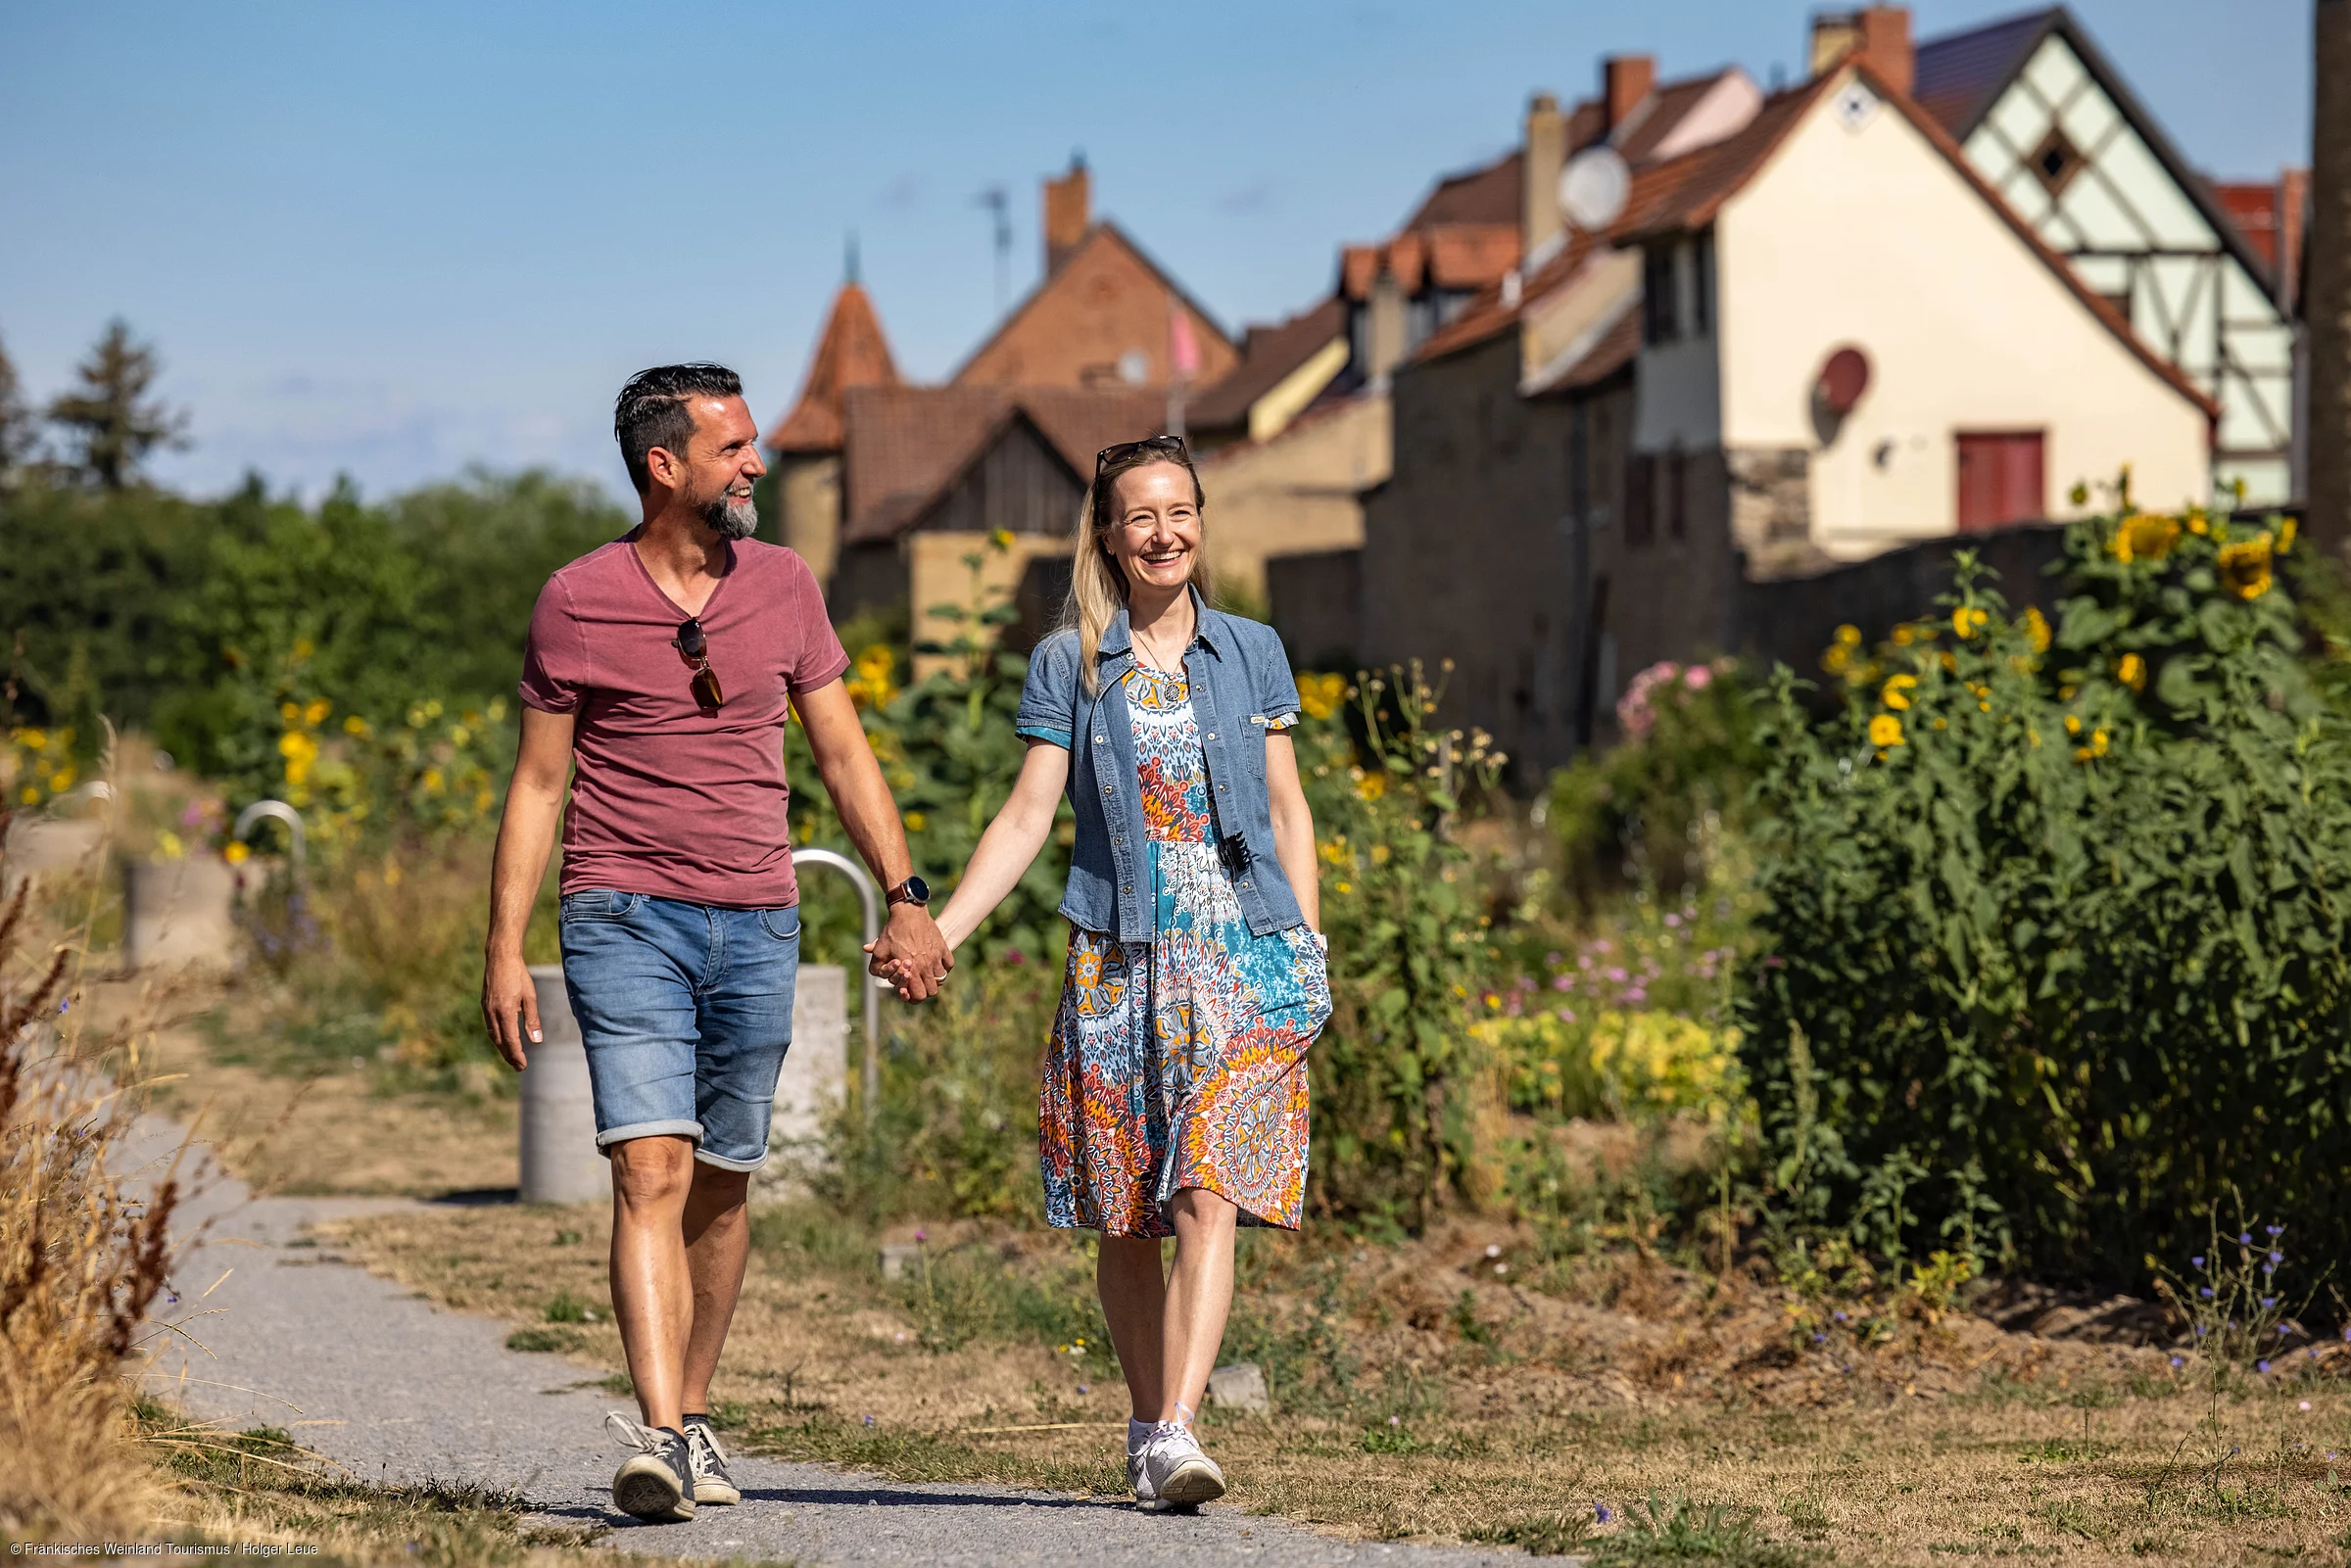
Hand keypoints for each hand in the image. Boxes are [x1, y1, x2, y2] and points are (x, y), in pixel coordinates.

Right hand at [481, 949, 540, 1069]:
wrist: (500, 958)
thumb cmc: (518, 975)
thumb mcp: (530, 996)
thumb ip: (533, 1020)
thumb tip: (537, 1041)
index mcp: (505, 1012)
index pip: (511, 1040)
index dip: (517, 1055)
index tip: (523, 1066)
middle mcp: (492, 1013)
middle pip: (500, 1042)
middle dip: (509, 1056)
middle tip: (519, 1067)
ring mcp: (486, 1009)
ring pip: (493, 1035)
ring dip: (502, 1048)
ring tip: (512, 1057)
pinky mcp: (484, 1005)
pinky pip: (490, 1026)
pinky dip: (497, 1037)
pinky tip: (503, 1040)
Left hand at [864, 903, 951, 1001]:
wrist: (908, 911)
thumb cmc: (892, 931)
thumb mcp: (879, 950)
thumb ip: (876, 968)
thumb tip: (880, 975)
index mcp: (912, 969)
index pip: (919, 996)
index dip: (912, 997)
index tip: (906, 989)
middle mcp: (926, 966)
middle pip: (932, 991)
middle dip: (923, 990)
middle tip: (915, 982)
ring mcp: (937, 957)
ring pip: (941, 979)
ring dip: (933, 979)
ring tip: (924, 972)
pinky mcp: (943, 947)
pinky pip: (949, 964)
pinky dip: (943, 967)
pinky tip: (934, 962)